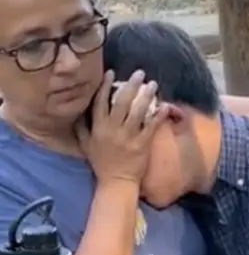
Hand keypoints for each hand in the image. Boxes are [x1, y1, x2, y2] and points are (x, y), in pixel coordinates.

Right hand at [77, 70, 167, 184]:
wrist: (116, 181)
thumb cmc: (101, 162)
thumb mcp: (85, 145)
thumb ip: (81, 127)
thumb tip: (77, 111)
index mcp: (98, 128)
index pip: (100, 103)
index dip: (105, 86)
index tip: (111, 72)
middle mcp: (112, 130)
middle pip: (122, 103)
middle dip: (131, 86)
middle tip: (139, 73)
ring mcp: (128, 137)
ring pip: (138, 112)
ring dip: (146, 96)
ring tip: (153, 84)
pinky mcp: (142, 144)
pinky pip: (151, 127)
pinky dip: (158, 115)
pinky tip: (165, 105)